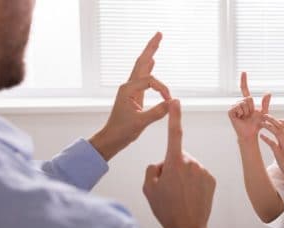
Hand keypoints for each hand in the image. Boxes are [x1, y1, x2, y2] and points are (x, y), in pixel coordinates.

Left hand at [89, 32, 170, 160]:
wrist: (111, 138)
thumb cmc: (121, 131)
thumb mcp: (140, 123)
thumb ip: (157, 112)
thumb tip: (172, 103)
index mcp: (128, 89)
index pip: (151, 81)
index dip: (163, 89)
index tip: (169, 101)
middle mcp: (128, 86)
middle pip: (142, 62)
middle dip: (151, 48)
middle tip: (159, 33)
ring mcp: (130, 90)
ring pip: (142, 68)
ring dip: (150, 54)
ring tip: (156, 43)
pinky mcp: (134, 95)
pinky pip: (143, 77)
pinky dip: (149, 67)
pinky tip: (152, 63)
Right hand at [143, 99, 215, 227]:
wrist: (187, 227)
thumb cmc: (166, 208)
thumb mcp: (148, 187)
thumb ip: (153, 168)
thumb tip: (162, 163)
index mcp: (174, 162)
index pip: (174, 133)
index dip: (175, 116)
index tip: (177, 102)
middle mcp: (191, 162)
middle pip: (178, 156)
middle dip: (173, 165)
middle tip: (170, 186)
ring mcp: (203, 170)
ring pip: (189, 166)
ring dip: (184, 174)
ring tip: (181, 193)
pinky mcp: (212, 178)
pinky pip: (199, 174)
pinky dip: (194, 181)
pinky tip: (191, 194)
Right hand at [228, 72, 270, 141]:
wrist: (250, 133)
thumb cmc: (256, 124)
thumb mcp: (263, 113)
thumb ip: (265, 103)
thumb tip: (268, 92)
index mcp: (246, 101)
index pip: (244, 88)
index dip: (244, 80)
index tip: (244, 72)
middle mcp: (239, 102)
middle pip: (248, 98)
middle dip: (251, 107)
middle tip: (249, 115)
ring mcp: (234, 107)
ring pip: (243, 103)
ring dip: (247, 111)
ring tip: (245, 117)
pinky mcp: (230, 112)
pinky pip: (237, 108)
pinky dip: (241, 113)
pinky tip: (240, 118)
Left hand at [260, 114, 283, 182]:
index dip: (280, 119)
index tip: (274, 119)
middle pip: (281, 126)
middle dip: (271, 119)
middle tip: (264, 115)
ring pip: (277, 132)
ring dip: (268, 126)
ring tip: (260, 123)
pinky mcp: (280, 154)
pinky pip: (272, 143)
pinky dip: (266, 139)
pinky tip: (261, 135)